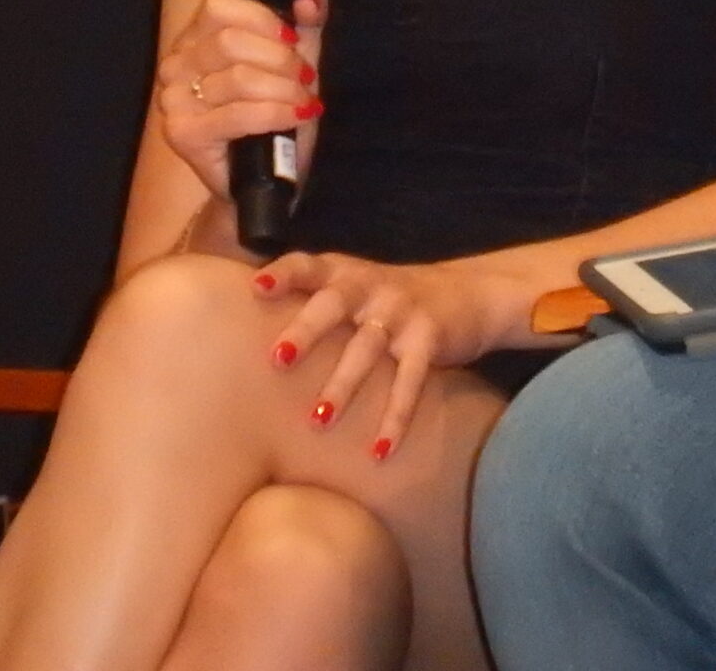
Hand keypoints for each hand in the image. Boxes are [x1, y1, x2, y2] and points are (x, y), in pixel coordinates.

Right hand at [153, 0, 324, 206]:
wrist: (267, 175)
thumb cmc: (276, 113)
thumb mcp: (296, 62)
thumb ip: (305, 25)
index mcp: (196, 37)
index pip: (220, 7)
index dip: (263, 20)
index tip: (294, 40)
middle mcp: (176, 65)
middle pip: (230, 42)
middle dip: (280, 60)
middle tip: (305, 79)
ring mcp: (173, 101)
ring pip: (239, 79)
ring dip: (284, 90)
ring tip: (303, 102)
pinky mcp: (183, 134)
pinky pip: (237, 114)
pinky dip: (276, 113)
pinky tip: (296, 116)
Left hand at [254, 252, 524, 459]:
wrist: (472, 291)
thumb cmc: (393, 298)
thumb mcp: (357, 286)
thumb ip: (315, 299)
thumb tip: (243, 331)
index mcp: (346, 272)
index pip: (309, 265)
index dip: (284, 273)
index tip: (257, 288)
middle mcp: (371, 286)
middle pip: (334, 303)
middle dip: (306, 330)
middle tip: (278, 359)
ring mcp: (402, 310)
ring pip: (367, 347)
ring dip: (342, 385)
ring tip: (317, 420)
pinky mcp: (430, 337)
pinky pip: (410, 381)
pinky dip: (395, 417)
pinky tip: (379, 450)